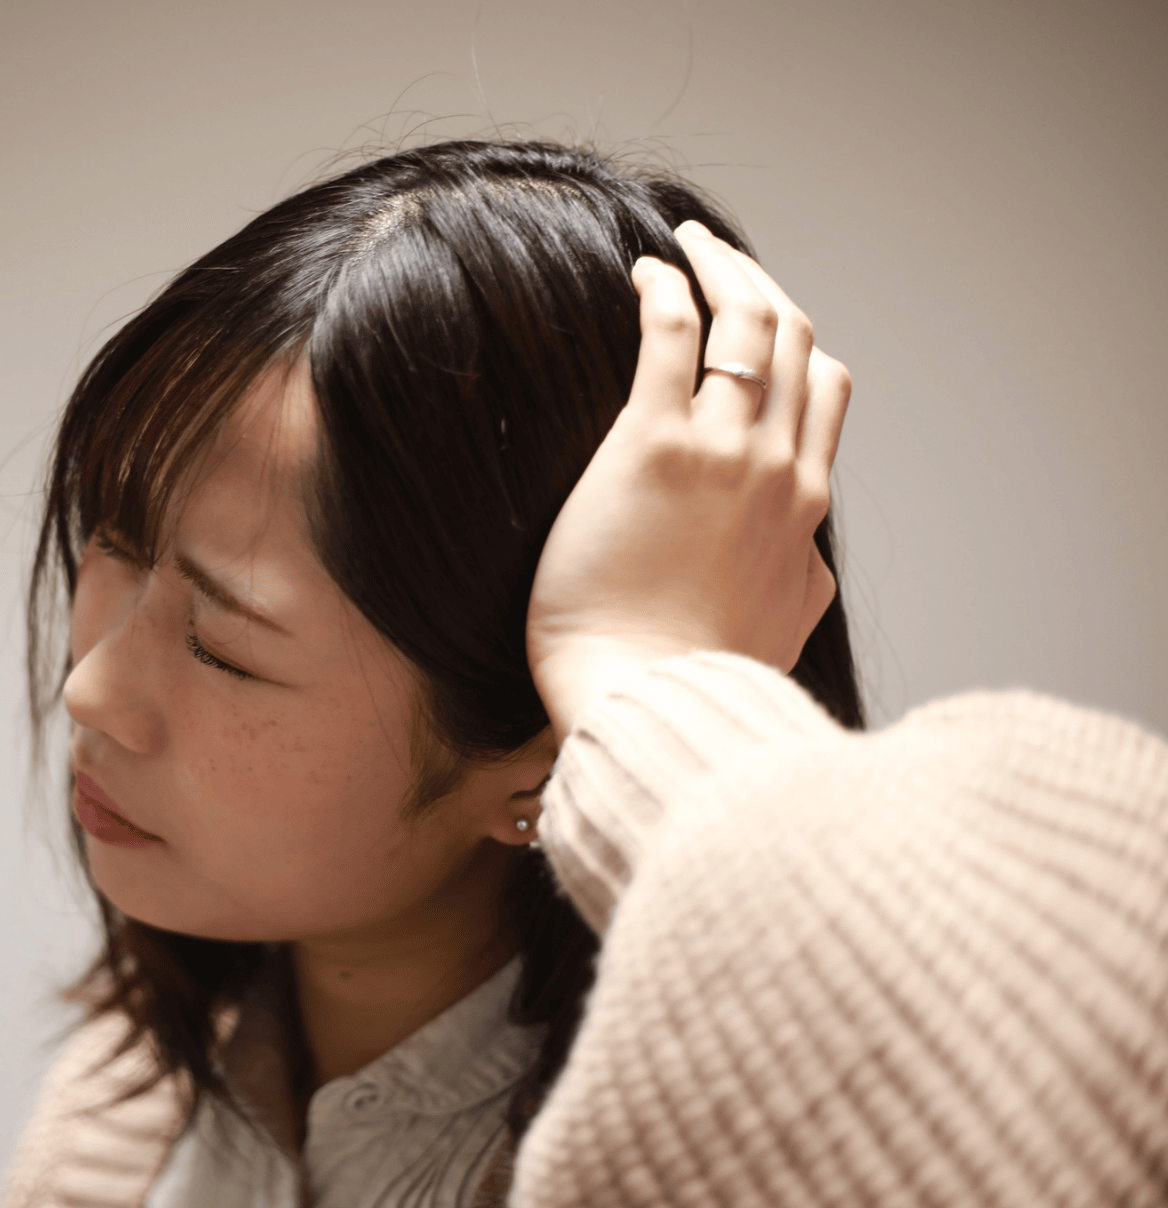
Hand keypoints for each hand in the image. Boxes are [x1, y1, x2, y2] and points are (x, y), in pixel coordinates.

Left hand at [526, 221, 849, 742]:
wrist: (648, 702)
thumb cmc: (693, 678)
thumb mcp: (781, 627)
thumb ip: (799, 579)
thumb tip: (808, 561)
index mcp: (807, 505)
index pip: (827, 389)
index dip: (796, 340)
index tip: (756, 319)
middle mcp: (779, 466)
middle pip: (796, 337)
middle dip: (760, 284)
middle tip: (715, 255)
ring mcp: (724, 452)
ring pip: (747, 322)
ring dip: (719, 268)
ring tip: (682, 244)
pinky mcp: (653, 447)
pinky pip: (671, 334)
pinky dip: (665, 289)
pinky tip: (641, 273)